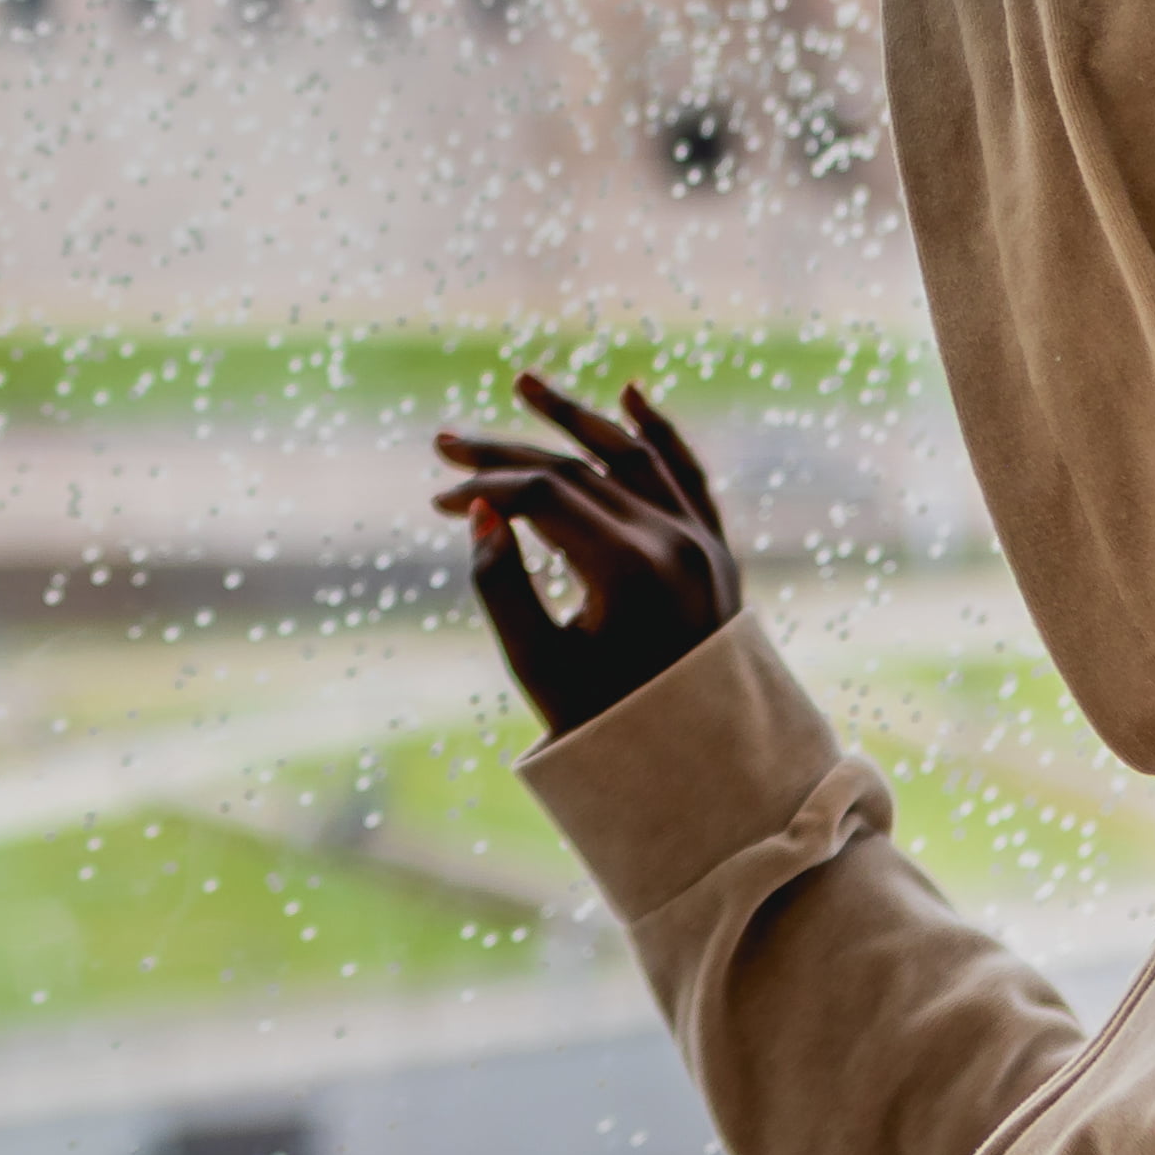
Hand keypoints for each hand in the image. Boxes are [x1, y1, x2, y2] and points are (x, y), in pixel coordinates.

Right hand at [432, 373, 742, 736]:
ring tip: (524, 384)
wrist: (703, 770)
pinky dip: (658, 435)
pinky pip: (687, 476)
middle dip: (506, 453)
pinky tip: (628, 394)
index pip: (545, 494)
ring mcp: (702, 543)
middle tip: (444, 443)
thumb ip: (499, 583)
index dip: (484, 487)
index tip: (438, 500)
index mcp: (629, 570)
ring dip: (576, 417)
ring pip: (632, 457)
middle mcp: (673, 542)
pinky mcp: (716, 551)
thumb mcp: (536, 665)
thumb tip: (479, 510)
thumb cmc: (608, 725)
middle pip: (579, 470)